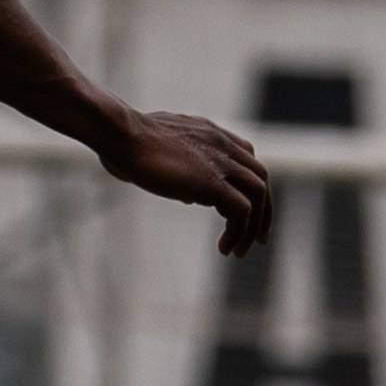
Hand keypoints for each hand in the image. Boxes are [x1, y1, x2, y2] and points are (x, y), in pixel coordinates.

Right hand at [98, 110, 270, 256]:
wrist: (122, 135)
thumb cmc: (127, 142)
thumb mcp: (163, 154)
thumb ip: (182, 169)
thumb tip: (190, 197)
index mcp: (212, 135)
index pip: (247, 159)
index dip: (250, 187)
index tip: (247, 211)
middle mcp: (223, 145)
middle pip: (260, 178)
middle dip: (263, 211)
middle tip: (258, 239)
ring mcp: (220, 162)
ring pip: (258, 195)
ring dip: (252, 227)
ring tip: (238, 251)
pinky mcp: (212, 182)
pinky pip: (241, 211)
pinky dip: (238, 232)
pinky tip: (224, 249)